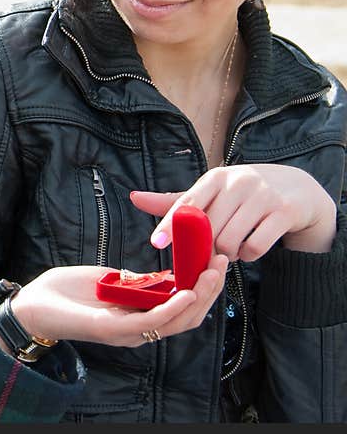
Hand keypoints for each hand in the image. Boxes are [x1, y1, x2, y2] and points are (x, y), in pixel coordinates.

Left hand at [9, 254, 226, 348]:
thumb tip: (156, 277)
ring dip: (198, 297)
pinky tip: (186, 292)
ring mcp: (127, 331)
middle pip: (187, 315)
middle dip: (209, 290)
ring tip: (211, 273)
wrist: (32, 302)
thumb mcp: (108, 279)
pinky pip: (150, 322)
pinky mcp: (112, 329)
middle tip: (221, 262)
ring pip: (175, 320)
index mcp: (138, 315)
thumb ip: (134, 281)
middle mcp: (138, 328)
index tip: (215, 259)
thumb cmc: (65, 291)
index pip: (182, 306)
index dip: (203, 286)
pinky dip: (171, 308)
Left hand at [130, 165, 336, 260]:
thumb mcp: (213, 192)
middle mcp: (239, 182)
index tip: (156, 243)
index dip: (170, 224)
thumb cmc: (244, 194)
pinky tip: (250, 249)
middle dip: (205, 248)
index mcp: (216, 177)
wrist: (299, 189)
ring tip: (231, 248)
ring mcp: (264, 195)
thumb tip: (135, 198)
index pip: (187, 203)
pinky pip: (255, 247)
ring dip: (227, 254)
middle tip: (210, 251)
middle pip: (207, 229)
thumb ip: (177, 201)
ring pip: (230, 241)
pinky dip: (248, 256)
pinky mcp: (284, 211)